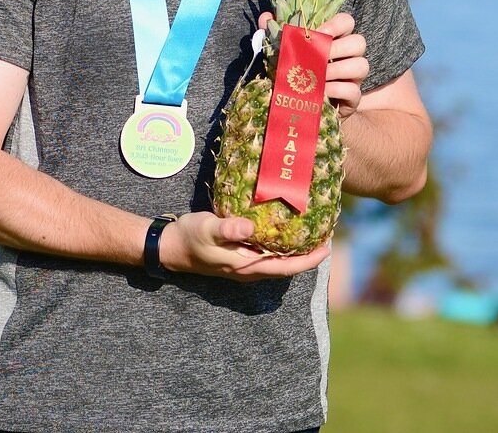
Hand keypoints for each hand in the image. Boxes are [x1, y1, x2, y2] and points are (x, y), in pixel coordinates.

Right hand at [160, 210, 329, 279]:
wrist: (170, 247)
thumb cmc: (189, 237)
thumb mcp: (207, 228)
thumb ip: (228, 228)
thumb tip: (250, 228)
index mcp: (246, 266)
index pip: (285, 267)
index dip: (308, 260)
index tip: (327, 247)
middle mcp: (249, 270)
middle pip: (287, 266)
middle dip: (308, 255)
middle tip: (326, 234)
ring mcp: (245, 266)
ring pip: (279, 262)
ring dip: (297, 251)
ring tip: (313, 232)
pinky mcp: (240, 258)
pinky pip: (269, 256)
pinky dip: (283, 247)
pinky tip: (288, 232)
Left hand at [257, 10, 368, 117]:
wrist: (303, 110)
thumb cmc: (296, 77)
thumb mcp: (285, 54)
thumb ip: (276, 34)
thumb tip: (266, 17)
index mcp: (336, 40)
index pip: (347, 21)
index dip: (336, 24)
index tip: (318, 33)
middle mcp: (349, 56)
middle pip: (359, 42)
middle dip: (337, 48)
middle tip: (317, 57)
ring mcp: (354, 78)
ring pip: (362, 65)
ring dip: (337, 69)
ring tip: (317, 76)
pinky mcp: (354, 99)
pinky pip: (354, 90)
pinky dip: (337, 89)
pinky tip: (321, 92)